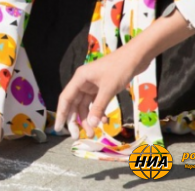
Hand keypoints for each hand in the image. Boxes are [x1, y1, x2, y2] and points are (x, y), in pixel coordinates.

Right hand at [55, 9, 194, 137]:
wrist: (135, 58)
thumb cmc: (119, 69)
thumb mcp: (108, 89)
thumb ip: (98, 107)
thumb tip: (90, 125)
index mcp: (80, 78)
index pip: (66, 98)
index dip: (61, 114)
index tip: (59, 128)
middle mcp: (83, 82)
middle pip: (74, 104)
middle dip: (76, 120)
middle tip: (78, 136)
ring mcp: (92, 84)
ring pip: (85, 105)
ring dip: (88, 119)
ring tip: (94, 133)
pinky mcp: (101, 87)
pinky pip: (95, 103)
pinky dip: (98, 112)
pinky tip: (103, 121)